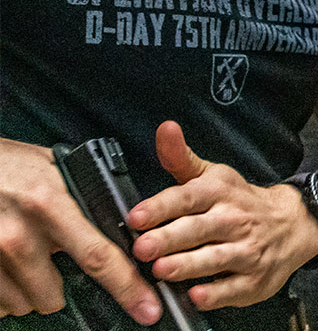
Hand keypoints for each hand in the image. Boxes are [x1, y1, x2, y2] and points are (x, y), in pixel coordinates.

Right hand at [0, 137, 160, 323]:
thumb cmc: (8, 164)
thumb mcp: (53, 168)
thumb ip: (81, 195)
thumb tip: (114, 218)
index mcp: (51, 205)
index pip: (98, 255)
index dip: (127, 287)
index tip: (148, 308)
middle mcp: (21, 236)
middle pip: (54, 297)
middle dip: (61, 289)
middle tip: (54, 262)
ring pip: (24, 304)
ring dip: (30, 289)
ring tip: (24, 255)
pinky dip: (6, 291)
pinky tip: (6, 264)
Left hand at [128, 121, 317, 310]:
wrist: (293, 222)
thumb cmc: (240, 201)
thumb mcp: (213, 175)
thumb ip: (181, 158)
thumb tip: (164, 129)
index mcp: (219, 192)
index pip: (188, 197)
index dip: (161, 206)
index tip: (137, 215)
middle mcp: (233, 219)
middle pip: (199, 229)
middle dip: (170, 238)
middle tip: (143, 248)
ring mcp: (246, 250)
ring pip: (215, 258)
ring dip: (189, 265)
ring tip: (163, 270)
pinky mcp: (253, 280)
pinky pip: (233, 289)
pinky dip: (216, 293)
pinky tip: (198, 295)